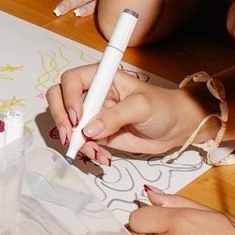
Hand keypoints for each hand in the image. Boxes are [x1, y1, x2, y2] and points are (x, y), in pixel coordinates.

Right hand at [43, 62, 204, 167]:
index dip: (68, 97)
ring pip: (68, 125)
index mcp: (102, 78)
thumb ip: (115, 115)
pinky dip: (88, 152)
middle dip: (61, 119)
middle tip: (71, 138)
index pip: (71, 80)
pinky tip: (104, 156)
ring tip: (96, 153)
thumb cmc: (163, 107)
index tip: (77, 117)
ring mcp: (93, 115)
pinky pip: (82, 143)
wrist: (176, 127)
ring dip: (76, 142)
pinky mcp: (98, 134)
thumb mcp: (142, 106)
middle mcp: (93, 94)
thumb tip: (89, 129)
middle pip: (59, 99)